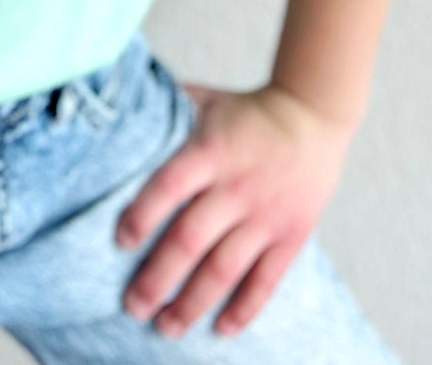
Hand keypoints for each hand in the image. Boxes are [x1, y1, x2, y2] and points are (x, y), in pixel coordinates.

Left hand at [113, 79, 356, 339]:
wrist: (312, 113)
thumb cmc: (247, 111)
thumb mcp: (205, 100)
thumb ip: (167, 108)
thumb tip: (120, 108)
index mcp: (211, 151)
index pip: (169, 186)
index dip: (142, 215)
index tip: (120, 242)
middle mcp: (236, 186)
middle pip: (190, 239)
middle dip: (157, 278)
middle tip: (133, 306)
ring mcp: (266, 215)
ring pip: (224, 269)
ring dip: (193, 304)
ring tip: (167, 326)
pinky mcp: (291, 235)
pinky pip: (266, 280)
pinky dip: (245, 309)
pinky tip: (222, 330)